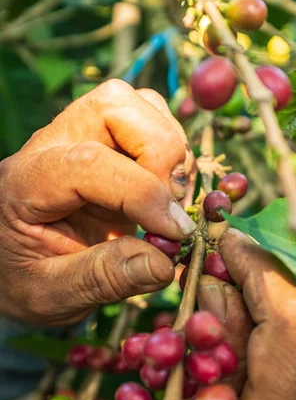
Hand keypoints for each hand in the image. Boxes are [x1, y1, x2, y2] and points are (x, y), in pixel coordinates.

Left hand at [0, 80, 196, 324]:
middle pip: (114, 104)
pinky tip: (167, 197)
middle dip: (160, 152)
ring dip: (172, 152)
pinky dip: (174, 156)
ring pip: (140, 105)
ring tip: (170, 204)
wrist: (17, 270)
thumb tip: (163, 263)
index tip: (174, 233)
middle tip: (171, 207)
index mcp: (26, 184)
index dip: (142, 193)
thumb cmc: (27, 282)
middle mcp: (52, 147)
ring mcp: (83, 139)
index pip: (88, 162)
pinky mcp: (110, 147)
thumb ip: (104, 279)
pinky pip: (153, 123)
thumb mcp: (54, 294)